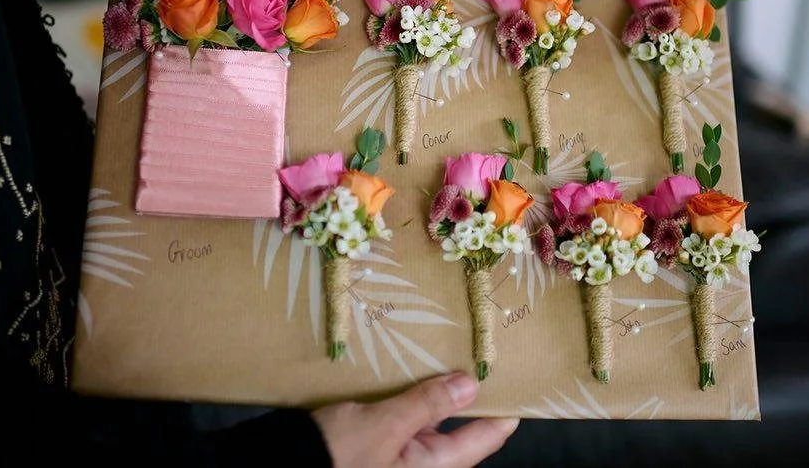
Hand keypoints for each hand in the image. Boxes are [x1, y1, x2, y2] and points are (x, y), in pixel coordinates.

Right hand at [312, 372, 518, 467]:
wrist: (287, 465)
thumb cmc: (337, 454)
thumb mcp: (385, 424)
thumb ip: (429, 404)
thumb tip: (471, 384)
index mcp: (436, 467)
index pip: (488, 436)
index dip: (506, 408)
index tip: (521, 377)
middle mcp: (425, 466)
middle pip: (462, 427)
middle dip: (469, 392)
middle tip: (481, 353)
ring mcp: (402, 458)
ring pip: (433, 421)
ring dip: (438, 391)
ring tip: (448, 353)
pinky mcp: (380, 448)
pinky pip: (408, 421)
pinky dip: (412, 398)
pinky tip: (409, 371)